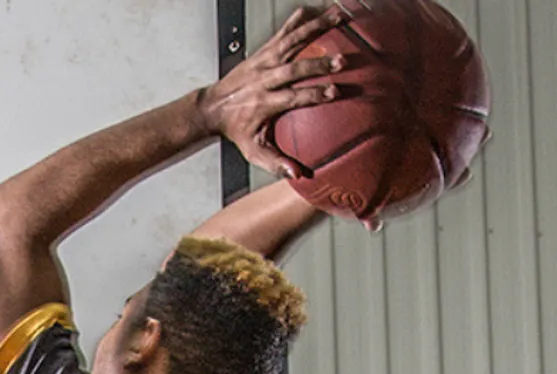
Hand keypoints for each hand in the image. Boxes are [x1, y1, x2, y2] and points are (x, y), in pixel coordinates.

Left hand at [197, 4, 345, 178]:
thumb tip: (299, 175)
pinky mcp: (262, 52)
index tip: (338, 92)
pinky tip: (316, 9)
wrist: (212, 107)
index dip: (314, 94)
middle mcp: (264, 79)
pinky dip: (298, 20)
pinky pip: (282, 32)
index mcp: (265, 103)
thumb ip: (275, 162)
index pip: (293, 97)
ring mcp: (263, 62)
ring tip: (340, 18)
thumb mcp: (252, 150)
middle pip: (294, 69)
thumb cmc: (236, 131)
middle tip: (344, 61)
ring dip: (316, 29)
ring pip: (291, 42)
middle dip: (318, 65)